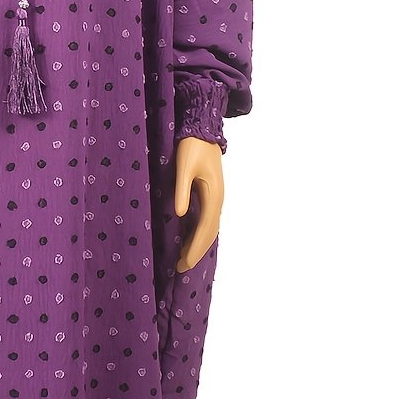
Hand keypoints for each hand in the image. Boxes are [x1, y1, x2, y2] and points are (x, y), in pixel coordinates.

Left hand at [174, 135, 223, 271]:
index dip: (195, 249)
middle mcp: (218, 200)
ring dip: (199, 244)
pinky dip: (200, 233)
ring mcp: (215, 197)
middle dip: (196, 252)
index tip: (183, 264)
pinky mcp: (210, 194)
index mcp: (214, 195)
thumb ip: (182, 190)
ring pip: (210, 228)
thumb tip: (179, 214)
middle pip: (210, 233)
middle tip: (181, 269)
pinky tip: (189, 239)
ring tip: (184, 259)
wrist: (203, 129)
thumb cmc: (192, 146)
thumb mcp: (184, 167)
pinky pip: (207, 220)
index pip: (205, 230)